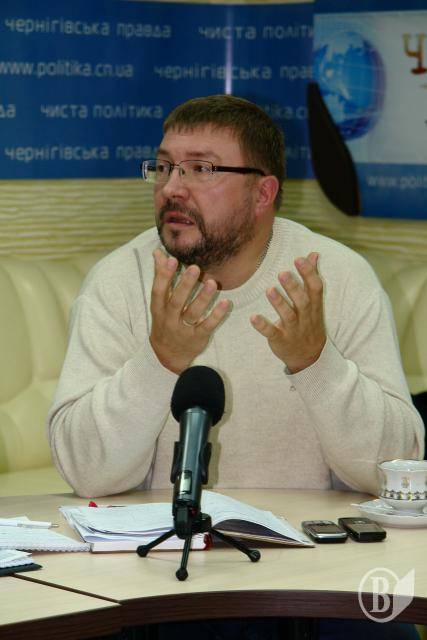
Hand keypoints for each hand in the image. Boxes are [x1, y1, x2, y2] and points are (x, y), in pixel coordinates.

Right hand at [150, 249, 230, 373]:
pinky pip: (207, 326)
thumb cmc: (165, 321)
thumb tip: (158, 252)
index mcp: (158, 309)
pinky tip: (226, 303)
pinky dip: (217, 315)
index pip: (159, 291)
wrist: (167, 356)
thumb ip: (161, 277)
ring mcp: (183, 330)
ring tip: (212, 282)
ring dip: (203, 298)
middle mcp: (169, 319)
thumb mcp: (159, 302)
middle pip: (176, 302)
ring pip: (193, 313)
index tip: (171, 259)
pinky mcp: (197, 338)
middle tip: (195, 267)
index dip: (164, 276)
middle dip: (185, 285)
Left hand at [250, 253, 325, 372]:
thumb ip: (311, 278)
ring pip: (288, 316)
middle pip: (303, 302)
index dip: (309, 274)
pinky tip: (253, 318)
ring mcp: (293, 330)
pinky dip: (263, 326)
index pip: (315, 288)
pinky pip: (272, 333)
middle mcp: (305, 317)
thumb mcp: (314, 302)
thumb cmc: (309, 322)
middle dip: (293, 288)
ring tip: (269, 290)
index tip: (299, 259)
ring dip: (279, 304)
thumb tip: (314, 254)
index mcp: (314, 306)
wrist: (310, 357)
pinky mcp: (280, 340)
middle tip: (282, 273)